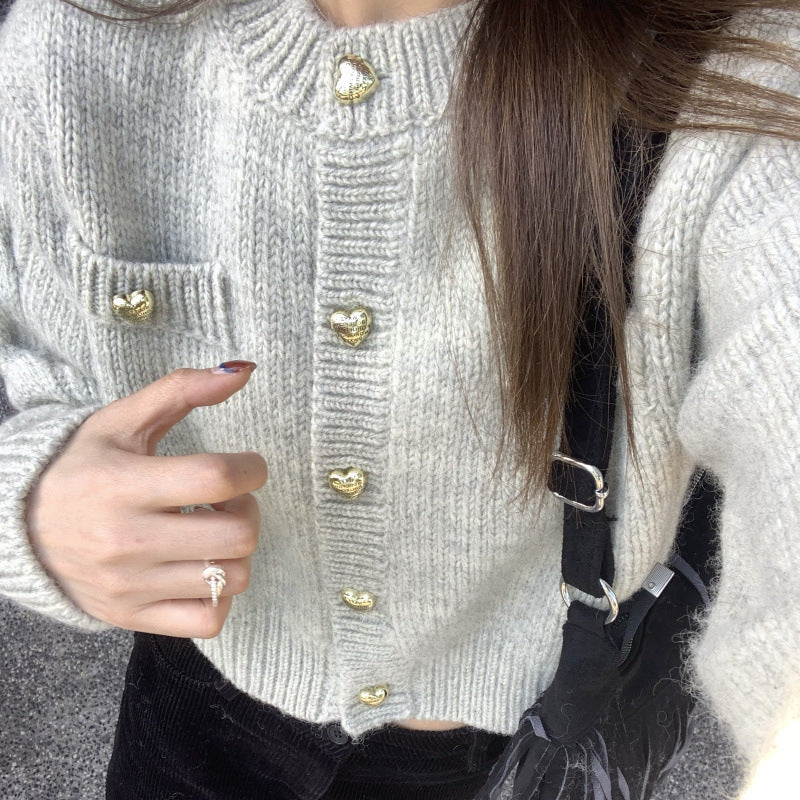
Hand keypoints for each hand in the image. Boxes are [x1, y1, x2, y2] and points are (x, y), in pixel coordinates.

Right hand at [24, 363, 267, 637]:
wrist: (18, 526)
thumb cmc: (80, 466)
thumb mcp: (122, 420)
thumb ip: (182, 390)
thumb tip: (244, 370)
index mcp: (124, 485)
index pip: (218, 478)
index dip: (252, 467)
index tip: (246, 464)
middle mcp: (128, 541)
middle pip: (236, 536)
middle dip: (249, 510)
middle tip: (229, 499)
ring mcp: (131, 587)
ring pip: (231, 579)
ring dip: (237, 551)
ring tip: (212, 529)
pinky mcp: (132, 617)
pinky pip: (208, 621)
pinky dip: (219, 594)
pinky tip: (202, 566)